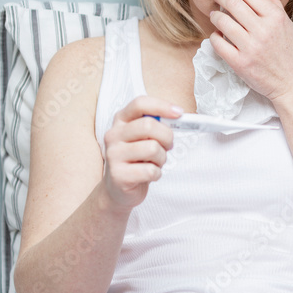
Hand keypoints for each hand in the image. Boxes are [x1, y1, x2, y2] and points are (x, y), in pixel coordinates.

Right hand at [101, 96, 178, 210]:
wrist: (118, 189)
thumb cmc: (136, 159)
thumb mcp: (143, 138)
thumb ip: (155, 125)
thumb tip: (177, 116)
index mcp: (120, 121)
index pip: (140, 104)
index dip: (162, 106)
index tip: (179, 113)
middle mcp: (113, 135)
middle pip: (148, 125)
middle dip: (167, 137)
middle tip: (168, 146)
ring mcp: (113, 155)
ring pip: (152, 149)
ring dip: (162, 158)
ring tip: (155, 162)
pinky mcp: (118, 175)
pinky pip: (151, 171)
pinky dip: (157, 174)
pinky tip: (149, 175)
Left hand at [209, 0, 292, 103]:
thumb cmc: (292, 54)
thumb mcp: (287, 24)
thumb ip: (274, 0)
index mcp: (276, 18)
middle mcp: (263, 30)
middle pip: (233, 4)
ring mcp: (251, 47)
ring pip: (223, 22)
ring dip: (215, 16)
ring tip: (216, 15)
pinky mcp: (240, 63)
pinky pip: (218, 44)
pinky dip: (215, 37)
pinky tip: (219, 36)